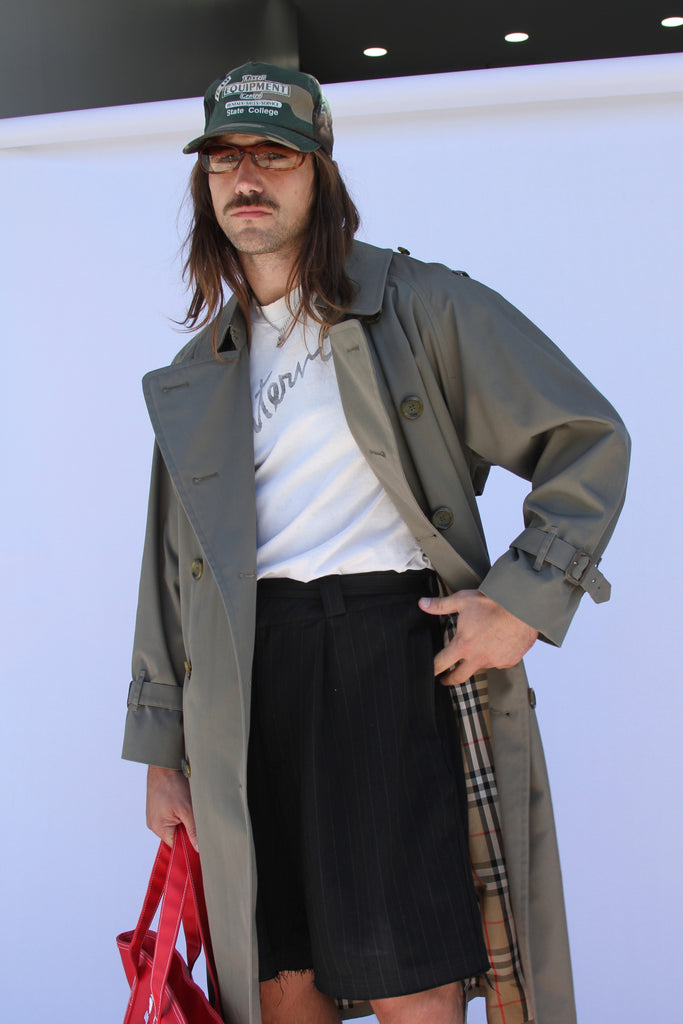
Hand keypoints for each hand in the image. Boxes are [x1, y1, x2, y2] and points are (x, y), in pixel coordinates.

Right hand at [146, 765, 198, 849]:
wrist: (163, 766)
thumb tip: (198, 848)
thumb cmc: (172, 785)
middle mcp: (153, 824)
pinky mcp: (157, 808)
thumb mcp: (187, 810)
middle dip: (186, 828)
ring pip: (173, 825)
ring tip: (185, 806)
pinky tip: (181, 802)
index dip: (188, 842)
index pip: (176, 845)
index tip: (199, 836)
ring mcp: (154, 815)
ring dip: (182, 819)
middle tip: (192, 815)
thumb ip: (193, 830)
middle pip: (175, 835)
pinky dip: (177, 812)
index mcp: (158, 827)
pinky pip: (169, 816)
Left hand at [418, 589, 537, 685]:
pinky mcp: (509, 661)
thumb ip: (440, 605)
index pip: (441, 663)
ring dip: (476, 661)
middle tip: (445, 679)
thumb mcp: (462, 600)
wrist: (522, 607)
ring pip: (481, 666)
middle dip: (449, 679)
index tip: (430, 672)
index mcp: (464, 645)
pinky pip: (498, 662)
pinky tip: (496, 644)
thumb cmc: (494, 603)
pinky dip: (495, 656)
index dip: (433, 669)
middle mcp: (478, 657)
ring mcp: (495, 661)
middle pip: (459, 677)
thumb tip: (423, 604)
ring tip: (477, 649)